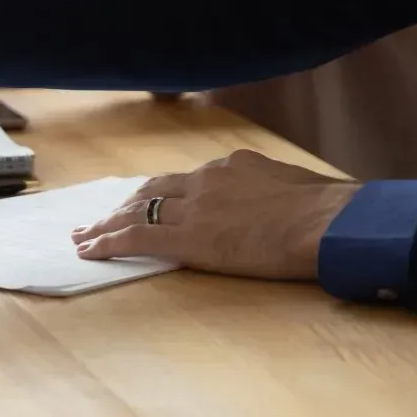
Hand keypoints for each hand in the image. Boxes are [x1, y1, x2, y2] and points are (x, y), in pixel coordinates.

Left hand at [74, 150, 360, 279]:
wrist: (331, 221)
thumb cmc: (332, 210)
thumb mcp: (300, 187)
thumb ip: (277, 191)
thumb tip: (286, 201)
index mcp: (235, 166)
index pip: (187, 180)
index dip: (162, 193)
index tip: (147, 201)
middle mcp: (208, 180)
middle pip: (152, 190)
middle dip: (124, 204)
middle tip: (101, 217)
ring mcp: (196, 208)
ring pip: (137, 212)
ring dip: (107, 224)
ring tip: (84, 235)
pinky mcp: (190, 239)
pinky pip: (137, 238)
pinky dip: (109, 242)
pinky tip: (90, 250)